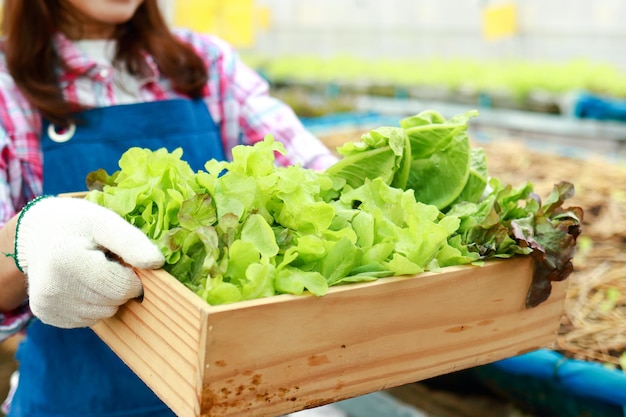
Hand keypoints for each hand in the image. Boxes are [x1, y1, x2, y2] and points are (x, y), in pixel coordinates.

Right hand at [15, 197, 163, 327]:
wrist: (37, 233)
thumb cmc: (77, 224)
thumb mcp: (105, 222)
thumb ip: (132, 242)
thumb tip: (157, 263)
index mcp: (67, 260)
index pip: (121, 287)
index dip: (132, 277)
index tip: (123, 261)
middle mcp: (52, 288)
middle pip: (112, 302)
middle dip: (119, 285)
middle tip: (106, 264)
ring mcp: (47, 305)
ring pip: (103, 314)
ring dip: (107, 296)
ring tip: (93, 272)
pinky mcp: (46, 315)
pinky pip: (88, 319)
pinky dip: (93, 304)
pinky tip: (82, 284)